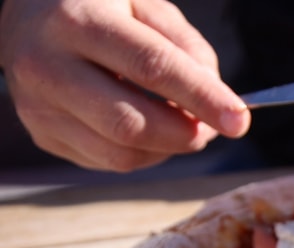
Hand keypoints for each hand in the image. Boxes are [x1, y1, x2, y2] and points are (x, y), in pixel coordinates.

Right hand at [0, 0, 249, 171]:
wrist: (28, 17)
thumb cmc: (102, 8)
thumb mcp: (147, 6)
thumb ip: (188, 48)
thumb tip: (217, 101)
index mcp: (78, 20)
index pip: (151, 67)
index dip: (201, 98)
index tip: (240, 120)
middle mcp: (47, 66)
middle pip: (131, 123)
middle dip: (186, 134)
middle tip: (214, 128)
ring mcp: (39, 107)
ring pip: (121, 153)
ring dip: (169, 149)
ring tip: (185, 125)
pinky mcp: (43, 135)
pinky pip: (108, 162)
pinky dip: (145, 154)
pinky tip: (150, 128)